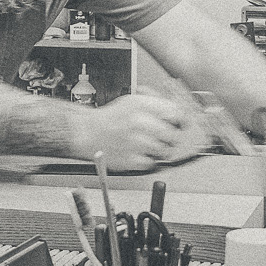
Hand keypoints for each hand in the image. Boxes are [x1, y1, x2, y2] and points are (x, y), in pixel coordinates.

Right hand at [73, 94, 210, 171]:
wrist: (86, 133)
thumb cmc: (111, 119)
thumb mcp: (133, 101)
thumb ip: (156, 105)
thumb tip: (179, 115)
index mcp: (141, 105)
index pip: (175, 114)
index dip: (179, 121)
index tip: (179, 125)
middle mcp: (139, 122)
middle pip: (172, 135)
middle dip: (170, 138)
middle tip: (162, 138)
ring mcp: (135, 142)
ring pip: (164, 151)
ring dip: (159, 150)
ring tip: (148, 146)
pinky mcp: (130, 160)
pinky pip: (151, 164)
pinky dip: (148, 161)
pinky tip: (138, 153)